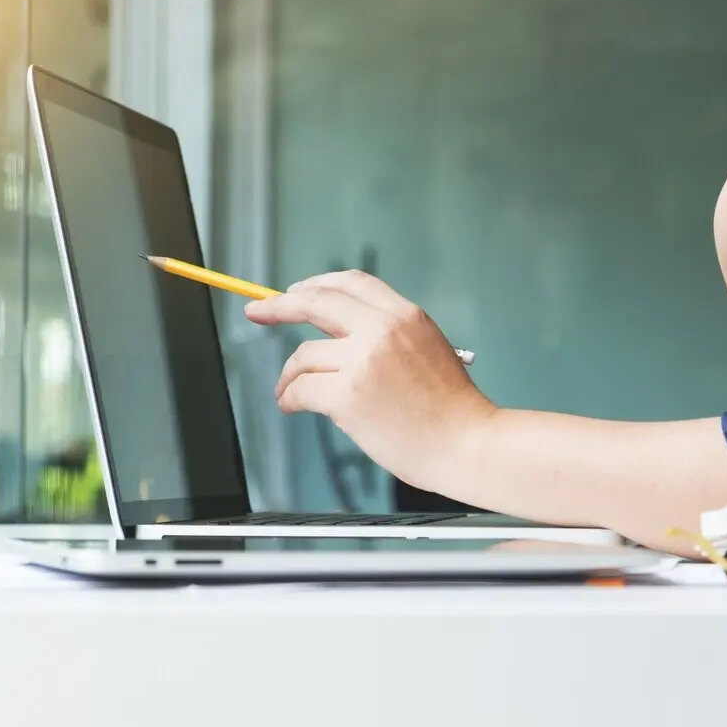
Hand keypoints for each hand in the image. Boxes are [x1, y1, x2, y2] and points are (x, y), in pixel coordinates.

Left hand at [243, 270, 493, 491]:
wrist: (468, 443)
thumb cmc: (452, 410)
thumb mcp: (429, 351)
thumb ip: (390, 337)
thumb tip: (339, 339)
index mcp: (406, 316)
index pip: (352, 283)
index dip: (318, 284)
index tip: (296, 292)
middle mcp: (383, 330)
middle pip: (316, 302)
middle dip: (279, 306)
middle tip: (258, 312)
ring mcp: (363, 361)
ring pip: (303, 356)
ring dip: (288, 375)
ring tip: (289, 391)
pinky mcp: (347, 396)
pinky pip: (300, 390)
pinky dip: (290, 399)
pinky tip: (292, 407)